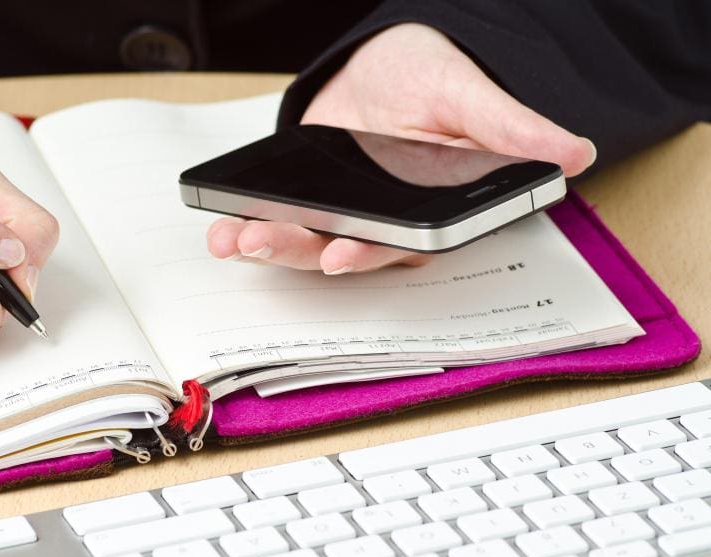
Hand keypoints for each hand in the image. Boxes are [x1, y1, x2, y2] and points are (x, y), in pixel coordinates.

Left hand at [206, 22, 595, 273]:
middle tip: (259, 243)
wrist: (389, 63)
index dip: (372, 250)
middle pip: (343, 248)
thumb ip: (511, 127)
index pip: (404, 241)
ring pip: (306, 240)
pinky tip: (220, 223)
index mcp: (429, 209)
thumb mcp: (470, 94)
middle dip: (300, 250)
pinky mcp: (308, 196)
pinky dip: (247, 221)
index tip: (340, 253)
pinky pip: (278, 215)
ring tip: (230, 239)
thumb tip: (575, 153)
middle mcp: (384, 220)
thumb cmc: (436, 78)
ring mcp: (343, 210)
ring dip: (267, 243)